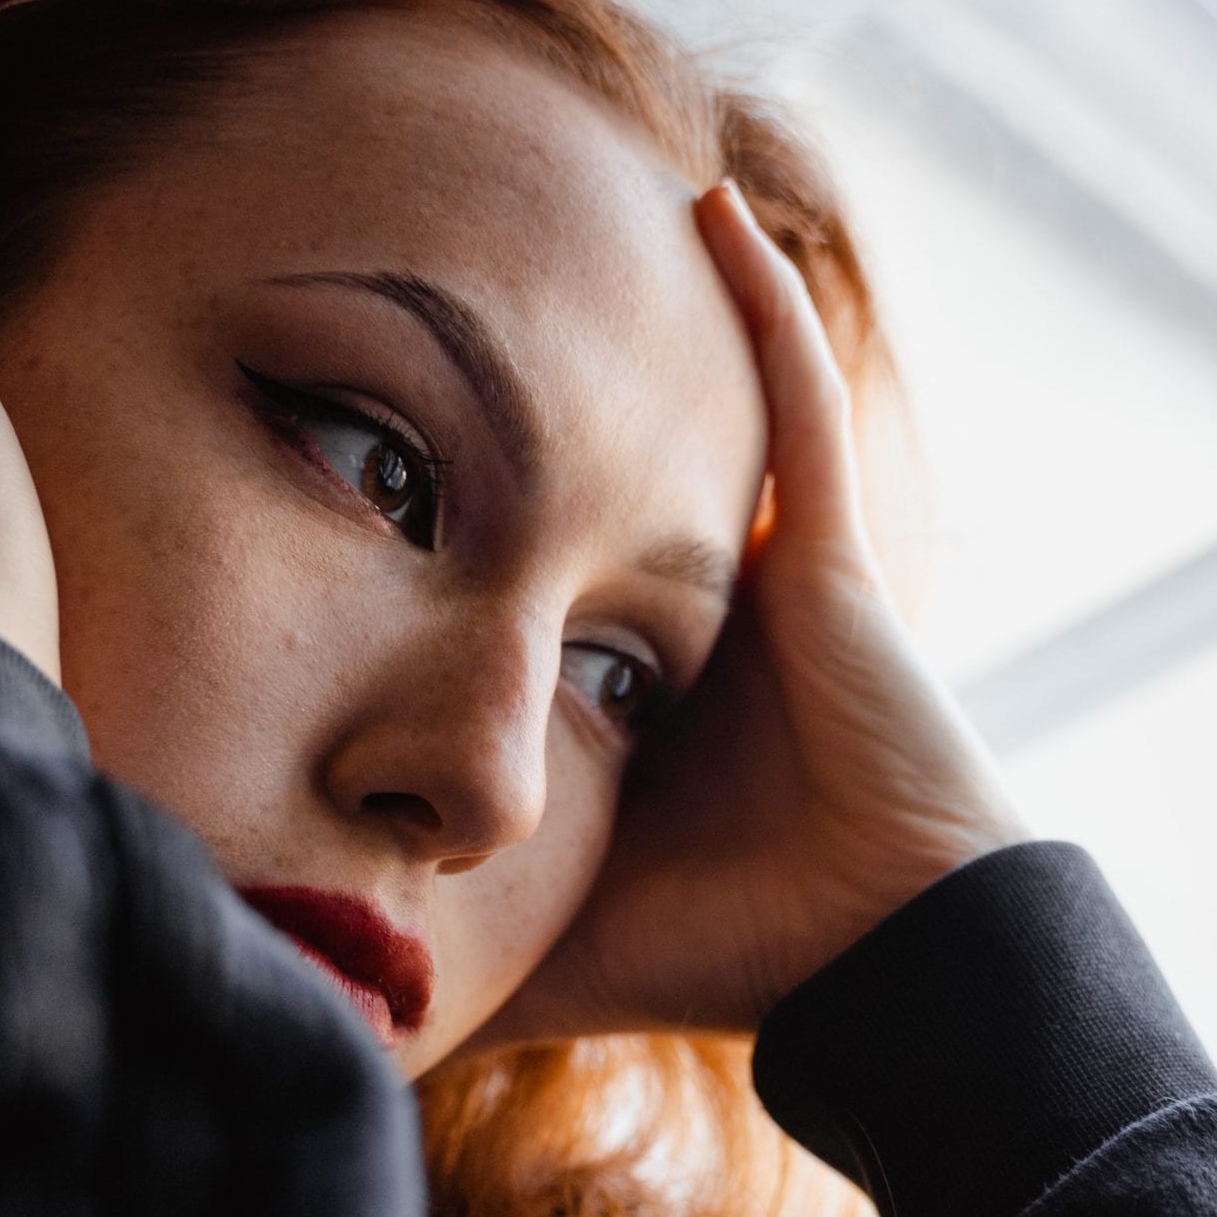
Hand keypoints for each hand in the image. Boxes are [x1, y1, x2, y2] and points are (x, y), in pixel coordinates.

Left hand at [472, 184, 1030, 1045]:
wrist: (885, 961)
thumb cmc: (735, 958)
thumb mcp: (557, 933)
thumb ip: (463, 945)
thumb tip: (331, 1012)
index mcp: (653, 699)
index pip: (558, 573)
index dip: (491, 510)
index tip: (399, 452)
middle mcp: (711, 621)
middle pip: (618, 474)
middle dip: (558, 386)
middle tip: (465, 285)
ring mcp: (776, 575)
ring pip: (701, 417)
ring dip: (654, 317)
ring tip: (576, 205)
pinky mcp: (827, 546)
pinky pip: (791, 397)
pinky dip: (760, 301)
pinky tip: (709, 204)